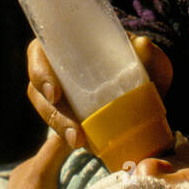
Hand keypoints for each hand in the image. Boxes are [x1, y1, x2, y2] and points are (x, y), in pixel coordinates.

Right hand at [26, 34, 172, 148]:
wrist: (150, 90)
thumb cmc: (143, 65)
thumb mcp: (147, 56)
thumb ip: (146, 51)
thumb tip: (142, 45)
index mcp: (67, 43)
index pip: (40, 53)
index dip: (40, 72)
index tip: (54, 93)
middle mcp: (57, 67)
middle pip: (38, 89)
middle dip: (53, 113)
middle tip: (73, 131)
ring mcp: (60, 93)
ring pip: (46, 110)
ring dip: (60, 128)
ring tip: (79, 143)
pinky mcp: (67, 115)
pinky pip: (60, 126)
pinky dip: (69, 136)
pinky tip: (84, 145)